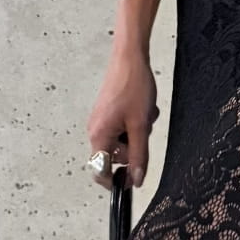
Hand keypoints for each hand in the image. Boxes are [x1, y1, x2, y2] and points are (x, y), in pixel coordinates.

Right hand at [87, 46, 159, 189]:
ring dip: (137, 133)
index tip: (132, 181)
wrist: (129, 58)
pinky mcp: (107, 112)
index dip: (116, 180)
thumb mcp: (140, 126)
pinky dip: (135, 123)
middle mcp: (94, 129)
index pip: (100, 171)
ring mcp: (100, 120)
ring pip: (121, 140)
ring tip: (145, 116)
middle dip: (133, 148)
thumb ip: (139, 155)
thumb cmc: (133, 87)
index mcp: (98, 135)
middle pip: (114, 156)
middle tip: (144, 130)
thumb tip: (137, 180)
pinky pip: (122, 128)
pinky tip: (143, 109)